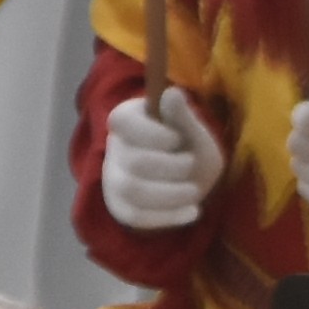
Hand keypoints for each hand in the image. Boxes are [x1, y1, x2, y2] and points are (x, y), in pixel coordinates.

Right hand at [99, 87, 226, 230]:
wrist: (189, 180)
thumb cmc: (188, 147)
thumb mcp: (193, 130)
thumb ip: (182, 116)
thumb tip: (173, 92)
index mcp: (127, 119)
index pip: (121, 122)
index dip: (152, 133)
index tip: (177, 139)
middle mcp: (114, 148)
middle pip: (134, 161)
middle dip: (170, 166)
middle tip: (190, 164)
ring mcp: (113, 179)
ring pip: (132, 190)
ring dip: (170, 194)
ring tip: (194, 192)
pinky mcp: (120, 206)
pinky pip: (136, 215)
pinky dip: (168, 216)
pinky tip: (192, 212)